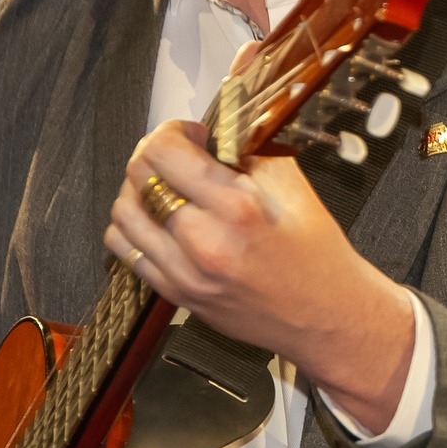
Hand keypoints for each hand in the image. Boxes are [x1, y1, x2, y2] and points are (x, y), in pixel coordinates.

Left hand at [104, 119, 413, 433]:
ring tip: (165, 188)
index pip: (165, 151)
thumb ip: (246, 151)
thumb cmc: (315, 254)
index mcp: (237, 208)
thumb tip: (211, 131)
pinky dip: (135, 228)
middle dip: (153, 154)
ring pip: (122, 214)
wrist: (324, 316)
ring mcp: (185, 274)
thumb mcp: (292, 185)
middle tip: (177, 155)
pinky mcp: (177, 295)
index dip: (173, 131)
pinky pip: (127, 252)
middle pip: (138, 177)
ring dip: (137, 190)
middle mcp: (204, 243)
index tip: (191, 135)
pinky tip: (159, 221)